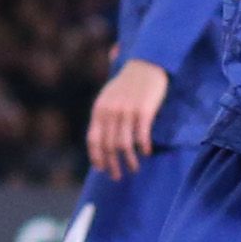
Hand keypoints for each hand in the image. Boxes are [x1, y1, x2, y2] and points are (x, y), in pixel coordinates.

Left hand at [87, 60, 169, 178]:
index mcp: (99, 110)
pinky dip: (143, 147)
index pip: (93, 140)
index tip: (102, 169)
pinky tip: (147, 153)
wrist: (145, 64)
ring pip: (124, 145)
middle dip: (112, 165)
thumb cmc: (127, 84)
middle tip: (117, 177)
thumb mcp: (108, 97)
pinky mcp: (144, 110)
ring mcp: (127, 111)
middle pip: (108, 146)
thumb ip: (103, 117)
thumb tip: (102, 142)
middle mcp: (111, 111)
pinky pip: (142, 135)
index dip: (97, 157)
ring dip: (129, 161)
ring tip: (134, 169)